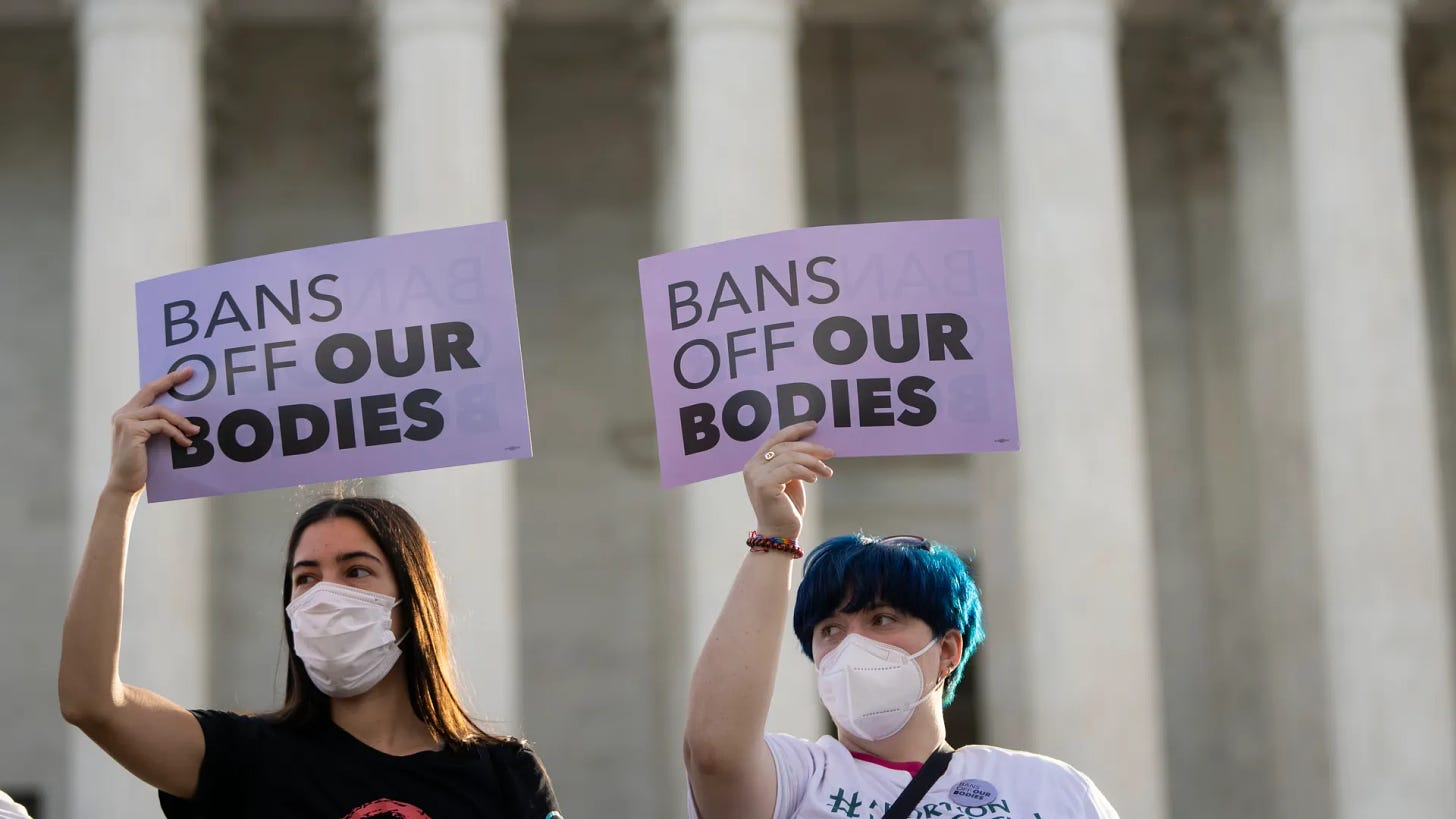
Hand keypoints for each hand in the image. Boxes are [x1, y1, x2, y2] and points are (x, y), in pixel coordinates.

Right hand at [105, 369, 199, 495]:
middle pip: (150, 390)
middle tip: (190, 374)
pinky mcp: (132, 431)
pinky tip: (185, 443)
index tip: (183, 372)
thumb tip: (184, 419)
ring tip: (195, 432)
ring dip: (181, 422)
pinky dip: (176, 433)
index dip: (165, 380)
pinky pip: (162, 426)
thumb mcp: (150, 440)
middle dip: (171, 380)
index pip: (147, 391)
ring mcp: (125, 421)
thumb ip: (158, 426)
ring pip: (161, 412)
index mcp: (126, 414)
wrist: (124, 484)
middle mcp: (123, 414)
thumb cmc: (139, 465)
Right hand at [742, 421, 833, 539]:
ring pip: (790, 457)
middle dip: (810, 447)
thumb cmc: (786, 508)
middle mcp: (752, 467)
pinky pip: (791, 469)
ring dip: (813, 462)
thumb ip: (792, 463)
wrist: (780, 534)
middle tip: (830, 452)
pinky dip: (807, 472)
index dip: (795, 430)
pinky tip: (816, 479)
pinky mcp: (764, 485)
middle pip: (785, 446)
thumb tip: (811, 446)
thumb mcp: (790, 480)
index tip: (813, 426)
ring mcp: (756, 476)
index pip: (775, 439)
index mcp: (755, 463)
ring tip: (826, 472)